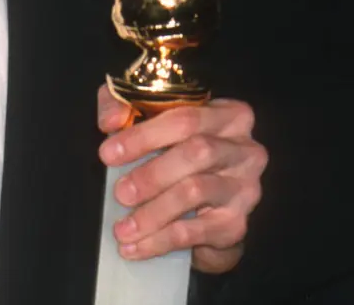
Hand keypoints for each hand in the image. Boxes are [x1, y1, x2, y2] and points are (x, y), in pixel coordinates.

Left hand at [97, 85, 265, 272]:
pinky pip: (195, 231)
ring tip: (122, 227)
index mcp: (228, 114)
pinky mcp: (236, 224)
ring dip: (153, 212)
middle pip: (197, 152)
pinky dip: (160, 240)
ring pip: (196, 192)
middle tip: (120, 192)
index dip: (144, 135)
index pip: (186, 117)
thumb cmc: (175, 151)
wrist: (204, 207)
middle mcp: (246, 149)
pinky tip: (135, 247)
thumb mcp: (150, 119)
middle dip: (152, 174)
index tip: (108, 153)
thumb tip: (111, 120)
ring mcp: (245, 188)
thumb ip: (126, 106)